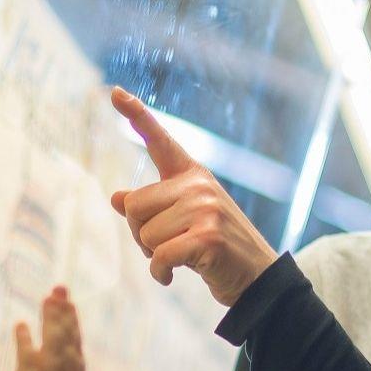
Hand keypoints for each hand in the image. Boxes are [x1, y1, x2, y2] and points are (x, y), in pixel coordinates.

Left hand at [0, 287, 89, 370]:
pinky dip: (27, 339)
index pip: (78, 356)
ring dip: (53, 320)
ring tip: (49, 298)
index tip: (71, 311)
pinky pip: (30, 356)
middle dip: (67, 315)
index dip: (75, 331)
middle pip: (71, 344)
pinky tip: (22, 325)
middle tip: (60, 291)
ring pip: (56, 345)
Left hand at [108, 88, 277, 305]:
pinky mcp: (208, 237)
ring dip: (153, 255)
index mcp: (192, 175)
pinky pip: (158, 256)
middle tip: (167, 245)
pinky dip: (159, 273)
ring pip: (144, 234)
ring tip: (180, 258)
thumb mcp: (183, 221)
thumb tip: (115, 198)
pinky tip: (170, 277)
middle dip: (140, 234)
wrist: (257, 278)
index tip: (114, 92)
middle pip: (134, 206)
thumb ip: (152, 207)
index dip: (136, 115)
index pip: (159, 140)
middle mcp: (199, 185)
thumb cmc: (215, 248)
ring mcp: (205, 209)